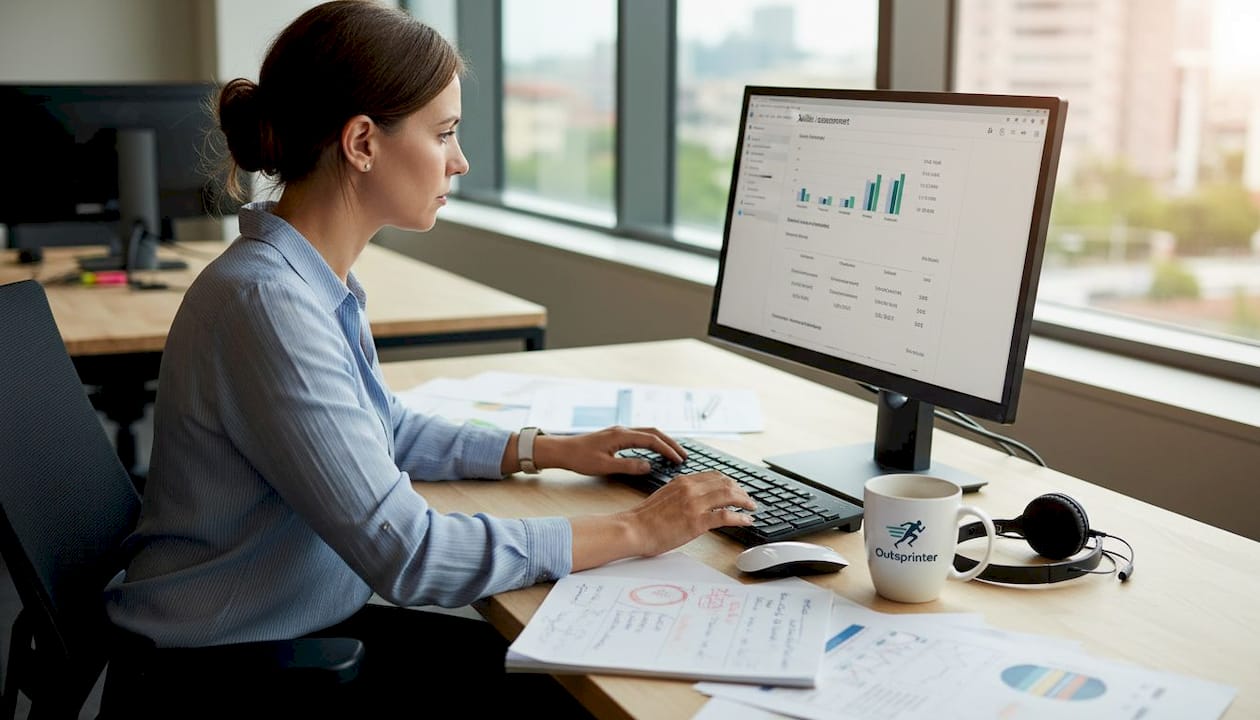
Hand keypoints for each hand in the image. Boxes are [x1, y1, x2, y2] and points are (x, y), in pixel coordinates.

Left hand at [533, 425, 686, 475]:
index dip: (667, 450)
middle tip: (684, 456)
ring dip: (663, 441)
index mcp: (621, 435)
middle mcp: (623, 430)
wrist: (562, 451)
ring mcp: (619, 432)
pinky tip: (655, 451)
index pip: (652, 440)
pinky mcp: (616, 436)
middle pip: (654, 432)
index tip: (679, 461)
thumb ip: (628, 466)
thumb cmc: (580, 459)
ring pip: (648, 432)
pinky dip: (653, 442)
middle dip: (671, 443)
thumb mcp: (605, 466)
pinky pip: (640, 436)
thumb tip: (649, 466)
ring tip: (674, 453)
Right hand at [624, 471, 756, 556]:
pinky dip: (740, 517)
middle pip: (725, 483)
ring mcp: (695, 504)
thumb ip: (681, 494)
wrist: (633, 529)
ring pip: (729, 496)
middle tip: (748, 499)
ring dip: (745, 501)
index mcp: (682, 481)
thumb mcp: (664, 496)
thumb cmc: (644, 518)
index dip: (729, 482)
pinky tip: (747, 520)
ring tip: (751, 507)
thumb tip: (693, 499)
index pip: (713, 476)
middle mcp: (690, 488)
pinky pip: (726, 516)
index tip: (736, 489)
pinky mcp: (697, 522)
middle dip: (741, 491)